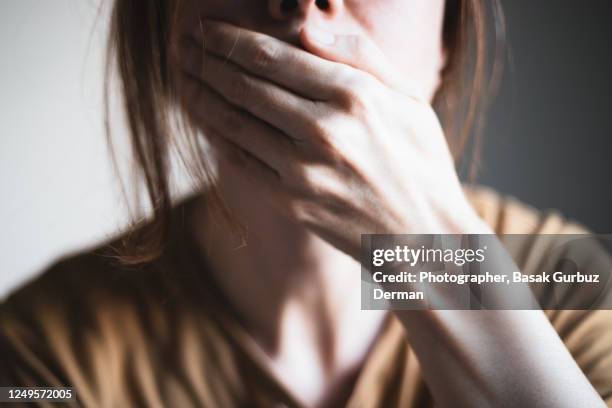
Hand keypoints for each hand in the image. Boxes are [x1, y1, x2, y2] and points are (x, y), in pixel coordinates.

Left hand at [176, 20, 489, 259]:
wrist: (423, 238)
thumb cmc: (420, 162)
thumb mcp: (408, 98)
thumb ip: (359, 55)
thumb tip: (306, 24)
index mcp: (355, 96)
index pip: (273, 57)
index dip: (230, 39)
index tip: (207, 29)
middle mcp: (324, 131)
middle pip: (245, 86)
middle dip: (207, 62)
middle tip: (184, 48)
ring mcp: (303, 171)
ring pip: (234, 123)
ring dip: (201, 95)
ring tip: (184, 77)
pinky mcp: (290, 203)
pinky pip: (240, 160)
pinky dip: (216, 134)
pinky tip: (204, 118)